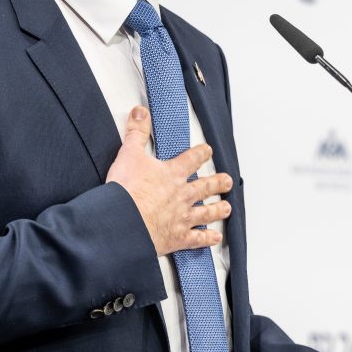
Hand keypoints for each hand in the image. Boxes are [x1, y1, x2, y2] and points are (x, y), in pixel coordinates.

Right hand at [106, 106, 232, 255]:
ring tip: (226, 207)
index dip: (201, 153)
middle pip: (206, 186)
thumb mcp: (129, 154)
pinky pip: (197, 239)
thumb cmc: (128, 191)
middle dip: (218, 183)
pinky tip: (214, 238)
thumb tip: (140, 113)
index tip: (207, 151)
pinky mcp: (178, 237)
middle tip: (227, 181)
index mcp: (172, 174)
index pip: (192, 159)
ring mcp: (182, 217)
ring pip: (207, 212)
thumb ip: (136, 132)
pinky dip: (207, 239)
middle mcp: (182, 195)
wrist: (125, 221)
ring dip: (218, 209)